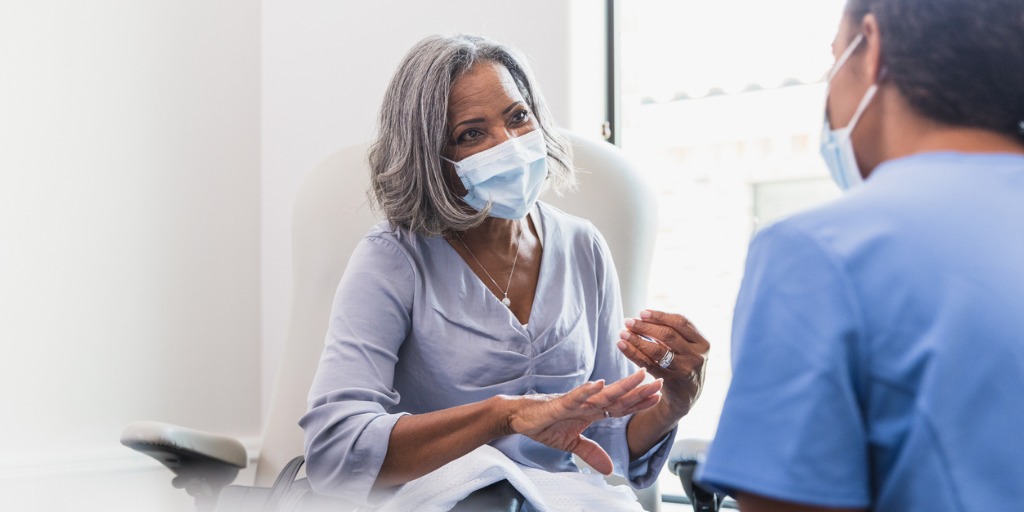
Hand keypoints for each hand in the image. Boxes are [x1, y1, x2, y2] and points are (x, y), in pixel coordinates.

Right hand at [503, 370, 661, 473]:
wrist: (519, 417)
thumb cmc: (544, 424)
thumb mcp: (570, 444)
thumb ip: (591, 453)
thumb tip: (610, 469)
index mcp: (591, 411)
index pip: (620, 407)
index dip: (639, 402)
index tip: (658, 396)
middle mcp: (587, 404)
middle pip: (618, 398)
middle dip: (639, 391)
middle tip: (660, 382)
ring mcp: (575, 402)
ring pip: (602, 394)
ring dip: (621, 386)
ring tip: (639, 377)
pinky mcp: (559, 404)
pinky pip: (575, 397)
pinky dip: (586, 391)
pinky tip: (599, 384)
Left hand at [617, 310, 708, 417]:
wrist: (687, 396)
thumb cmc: (683, 363)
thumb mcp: (688, 347)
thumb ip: (674, 332)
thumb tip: (643, 315)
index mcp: (702, 342)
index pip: (680, 322)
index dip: (660, 316)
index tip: (642, 312)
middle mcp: (696, 356)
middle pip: (668, 335)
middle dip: (645, 326)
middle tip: (628, 321)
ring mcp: (685, 369)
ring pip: (657, 350)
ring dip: (637, 339)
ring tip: (623, 333)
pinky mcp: (671, 381)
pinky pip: (648, 364)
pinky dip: (633, 353)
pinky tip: (622, 345)